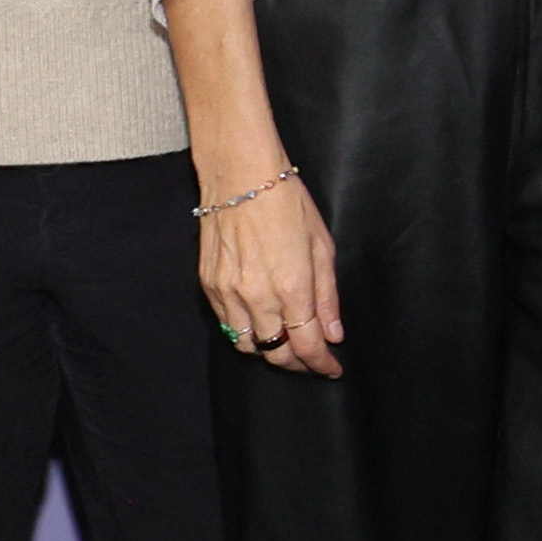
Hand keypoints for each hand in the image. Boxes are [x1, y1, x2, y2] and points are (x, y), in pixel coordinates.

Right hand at [163, 0, 343, 374]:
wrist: (238, 171)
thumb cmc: (286, 199)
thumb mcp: (321, 245)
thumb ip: (328, 295)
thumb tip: (333, 333)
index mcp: (292, 287)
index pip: (307, 345)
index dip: (322, 365)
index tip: (332, 369)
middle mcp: (257, 296)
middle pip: (277, 352)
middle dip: (298, 362)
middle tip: (313, 359)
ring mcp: (227, 292)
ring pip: (247, 343)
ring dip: (269, 349)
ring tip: (287, 343)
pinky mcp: (207, 284)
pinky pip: (227, 322)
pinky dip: (245, 330)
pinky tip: (260, 321)